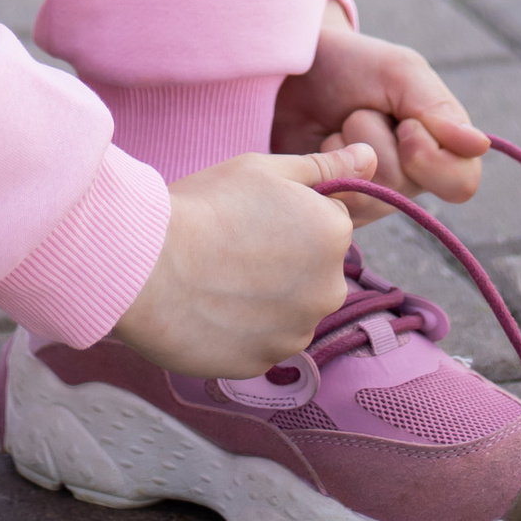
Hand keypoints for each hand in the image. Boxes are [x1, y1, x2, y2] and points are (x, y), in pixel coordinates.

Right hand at [110, 146, 376, 377]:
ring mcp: (296, 332)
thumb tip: (371, 156)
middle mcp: (328, 289)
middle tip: (231, 244)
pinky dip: (242, 327)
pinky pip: (262, 340)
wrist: (148, 267)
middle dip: (283, 258)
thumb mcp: (265, 169)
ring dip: (264, 296)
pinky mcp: (264, 363)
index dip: (286, 214)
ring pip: (288, 308)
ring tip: (215, 276)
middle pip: (312, 269)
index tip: (250, 213)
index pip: (326, 221)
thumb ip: (325, 167)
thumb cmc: (205, 208)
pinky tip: (211, 307)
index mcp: (333, 234)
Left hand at [271, 15, 488, 205]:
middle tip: (359, 112)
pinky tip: (317, 147)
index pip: (462, 182)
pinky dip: (321, 167)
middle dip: (374, 140)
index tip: (404, 123)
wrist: (290, 71)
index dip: (431, 156)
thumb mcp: (399, 72)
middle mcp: (411, 179)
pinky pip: (335, 205)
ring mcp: (373, 196)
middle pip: (407, 188)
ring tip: (335, 126)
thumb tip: (479, 144)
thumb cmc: (350, 65)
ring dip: (344, 150)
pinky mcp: (336, 206)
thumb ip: (438, 109)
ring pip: (369, 196)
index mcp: (441, 146)